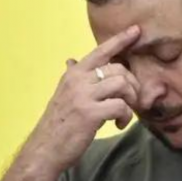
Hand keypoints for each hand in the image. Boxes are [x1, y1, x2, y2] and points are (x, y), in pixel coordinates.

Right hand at [21, 25, 140, 173]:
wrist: (45, 150)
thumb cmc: (58, 123)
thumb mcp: (64, 94)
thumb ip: (73, 76)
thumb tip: (71, 60)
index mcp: (74, 73)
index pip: (101, 50)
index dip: (120, 39)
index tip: (136, 30)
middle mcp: (77, 80)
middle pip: (118, 69)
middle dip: (131, 84)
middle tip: (130, 100)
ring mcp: (83, 96)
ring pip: (122, 84)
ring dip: (130, 99)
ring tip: (124, 113)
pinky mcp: (90, 113)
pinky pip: (121, 106)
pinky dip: (126, 116)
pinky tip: (119, 124)